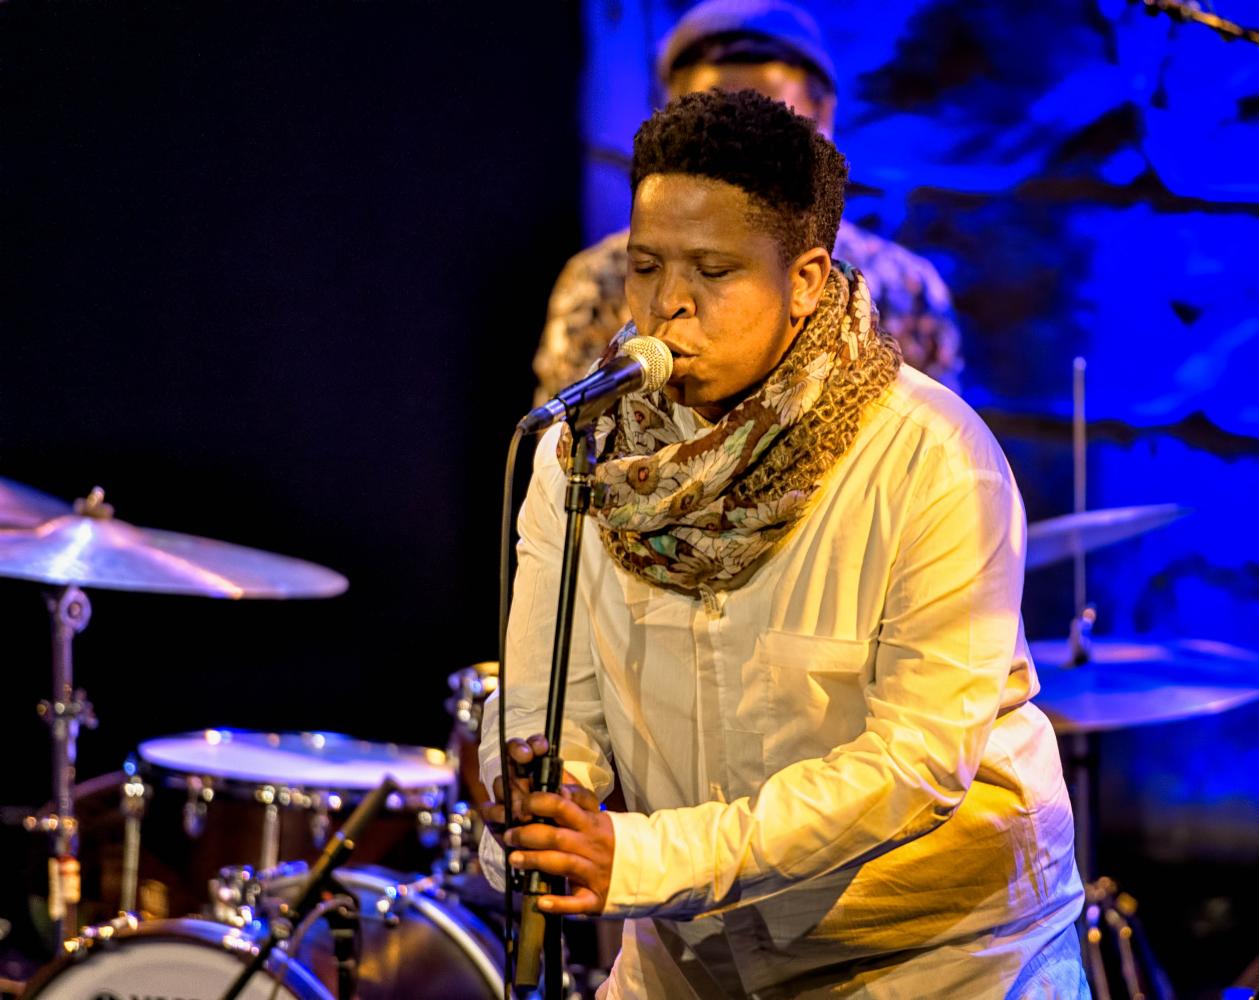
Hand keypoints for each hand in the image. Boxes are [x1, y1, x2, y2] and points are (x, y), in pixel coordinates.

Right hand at [477, 734, 577, 841]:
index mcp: (539, 770)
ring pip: (501, 784)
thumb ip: (576, 795)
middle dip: (519, 762)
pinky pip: (489, 809)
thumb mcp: (580, 805)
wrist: (558, 850)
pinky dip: (498, 814)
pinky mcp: (495, 817)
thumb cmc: (569, 820)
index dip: (532, 744)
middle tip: (527, 766)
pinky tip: (509, 820)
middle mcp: (519, 778)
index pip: (530, 747)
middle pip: (511, 761)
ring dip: (513, 794)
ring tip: (526, 807)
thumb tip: (564, 791)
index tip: (540, 749)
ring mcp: (505, 796)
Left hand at [505, 782, 613, 915]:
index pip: (563, 806)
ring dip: (536, 861)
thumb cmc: (612, 840)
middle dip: (528, 834)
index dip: (539, 803)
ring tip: (514, 859)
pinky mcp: (596, 898)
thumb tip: (556, 774)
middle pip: (557, 836)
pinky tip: (541, 901)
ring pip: (563, 864)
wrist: (648, 869)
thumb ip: (577, 799)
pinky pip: (577, 902)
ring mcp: (595, 872)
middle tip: (509, 835)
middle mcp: (592, 845)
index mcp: (591, 822)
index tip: (522, 804)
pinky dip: (559, 903)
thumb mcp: (598, 816)